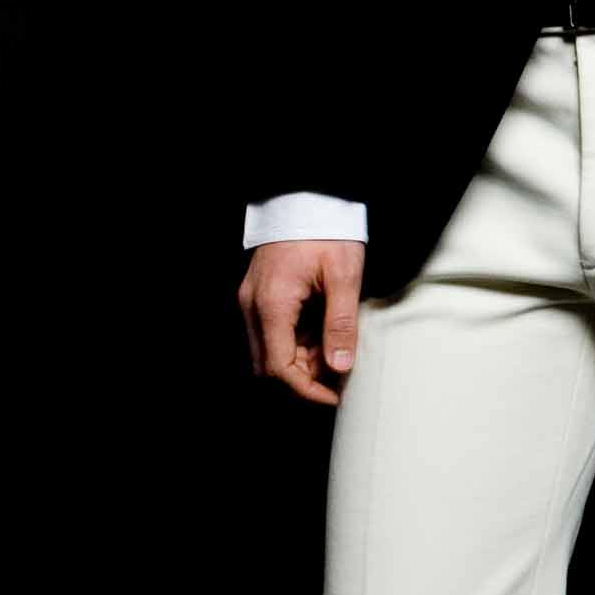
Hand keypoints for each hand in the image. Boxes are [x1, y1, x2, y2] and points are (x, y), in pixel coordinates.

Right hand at [238, 239, 366, 406]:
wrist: (307, 198)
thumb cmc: (326, 232)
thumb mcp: (344, 276)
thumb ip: (341, 323)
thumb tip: (340, 366)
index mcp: (272, 304)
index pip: (278, 368)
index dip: (306, 390)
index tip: (334, 396)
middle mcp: (252, 306)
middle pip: (268, 365)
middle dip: (303, 378)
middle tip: (339, 376)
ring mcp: (251, 301)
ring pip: (268, 352)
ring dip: (299, 361)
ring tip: (335, 350)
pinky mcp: (258, 297)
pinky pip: (270, 334)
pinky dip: (294, 343)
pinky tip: (321, 334)